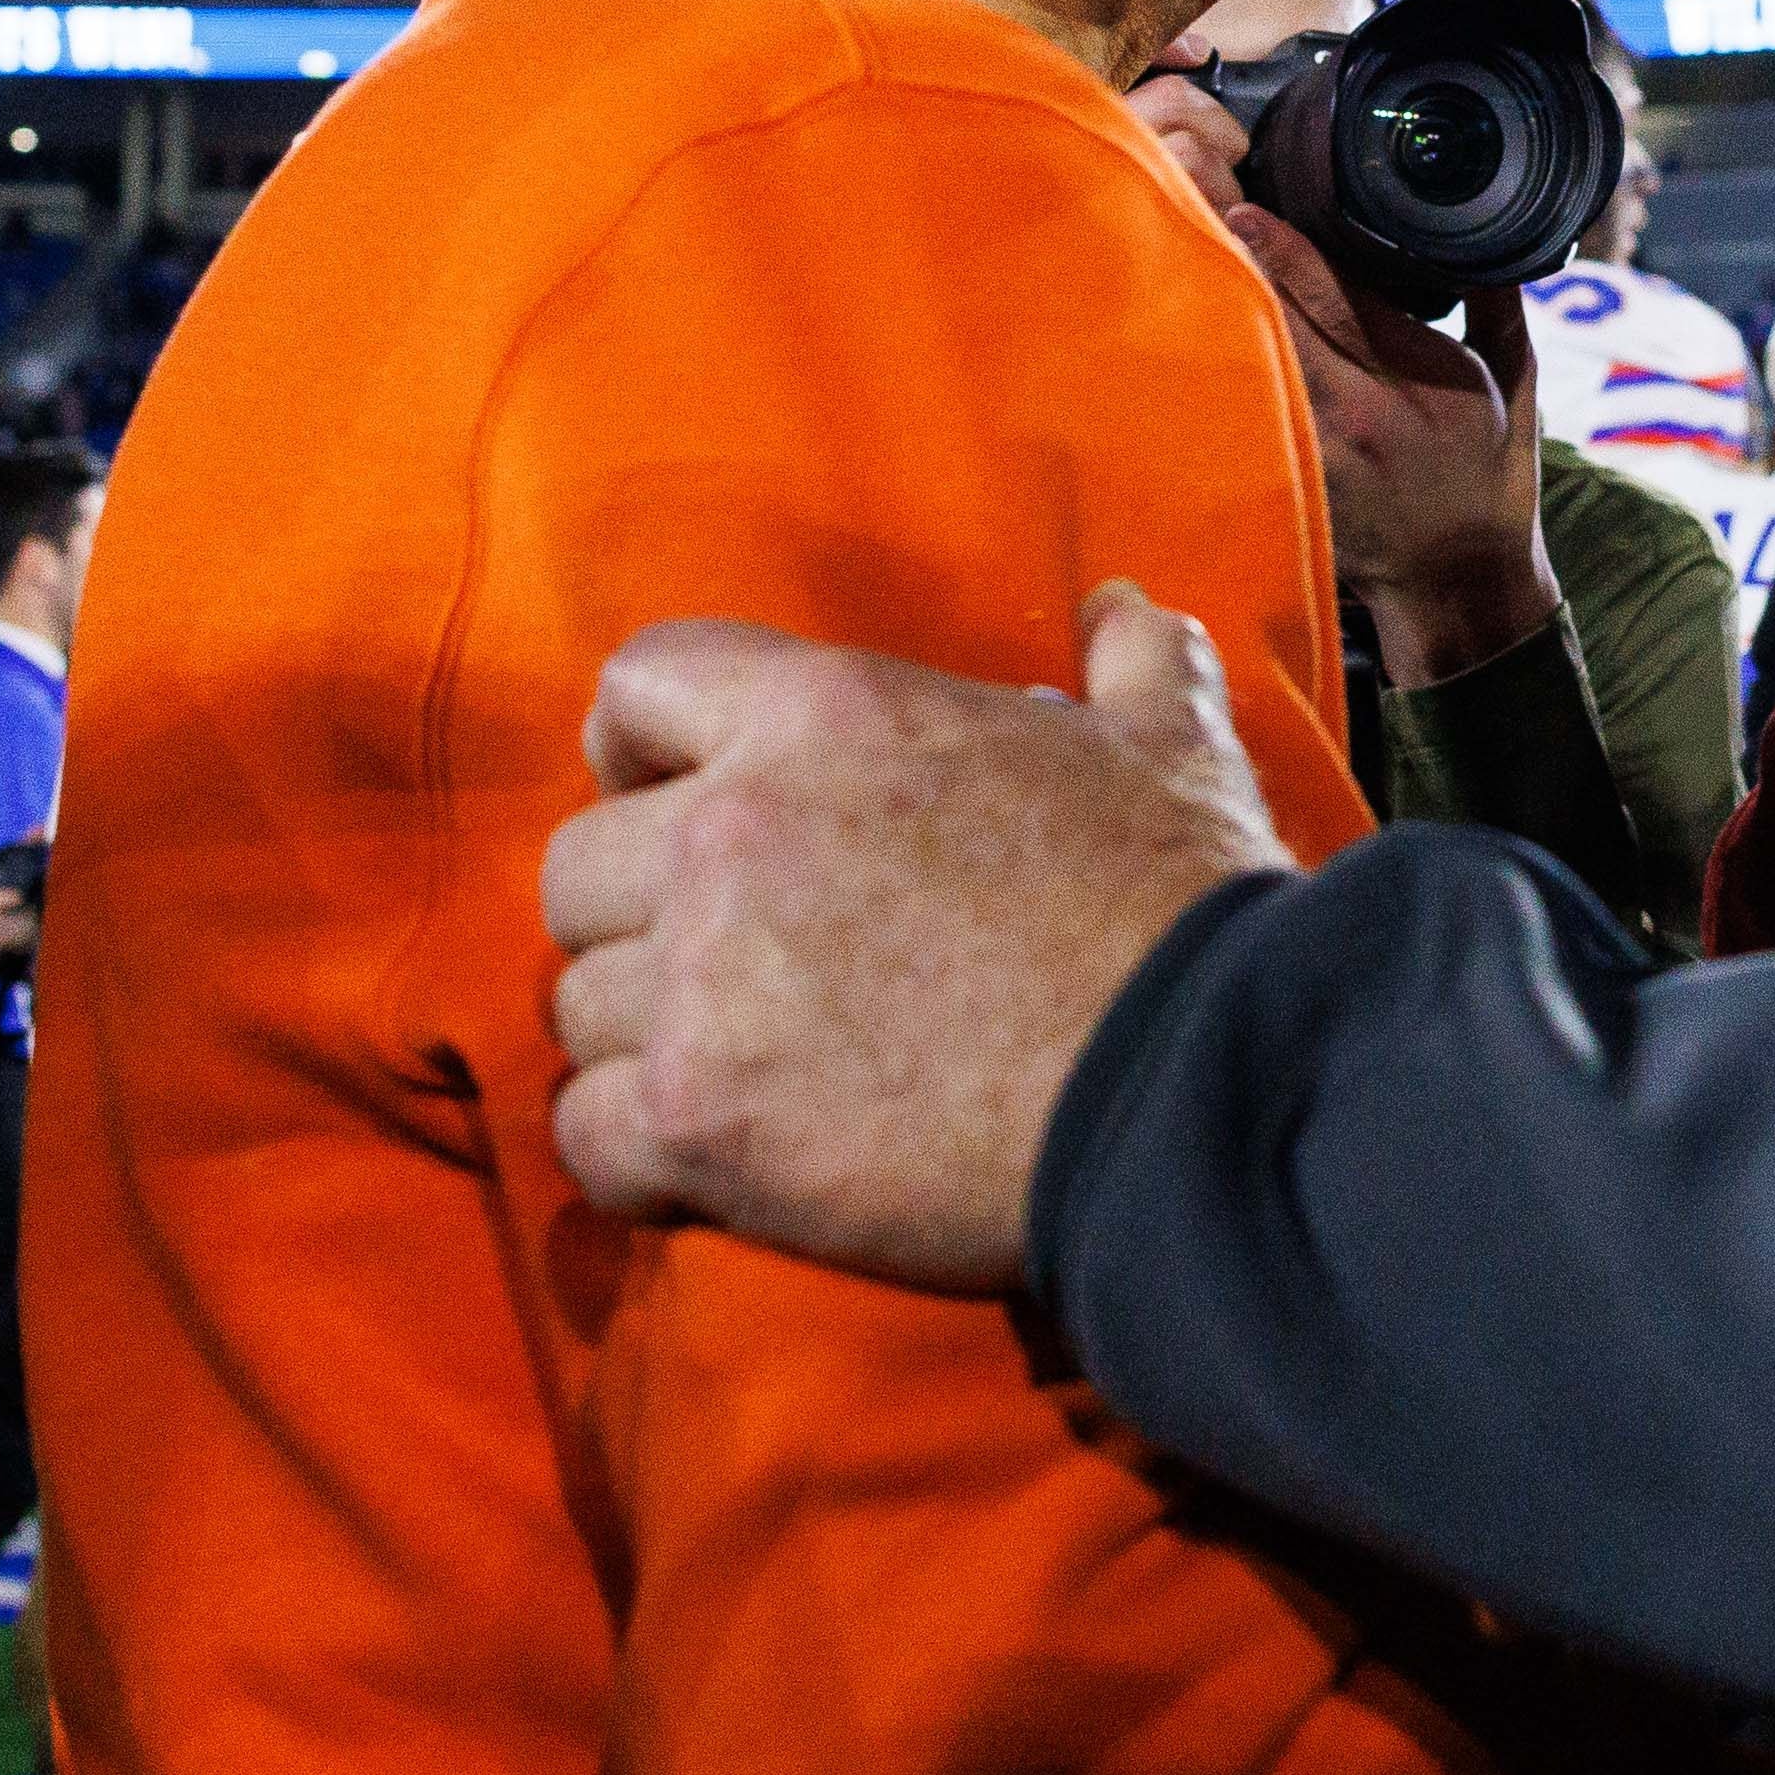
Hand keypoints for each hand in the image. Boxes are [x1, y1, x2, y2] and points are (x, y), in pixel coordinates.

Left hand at [545, 583, 1300, 1288]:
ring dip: (645, 1045)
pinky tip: (718, 1167)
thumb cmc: (1183, 917)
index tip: (672, 800)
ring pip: (576, 1006)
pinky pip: (583, 1133)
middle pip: (577, 868)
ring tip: (744, 1077)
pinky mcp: (698, 1117)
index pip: (637, 684)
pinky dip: (637, 1158)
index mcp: (826, 715)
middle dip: (636, 921)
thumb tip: (1120, 607)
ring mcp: (701, 979)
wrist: (1197, 1095)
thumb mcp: (1172, 749)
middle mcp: (733, 831)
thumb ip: (1130, 663)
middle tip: (726, 972)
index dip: (639, 749)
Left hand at [1222, 204, 1555, 686]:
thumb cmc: (1490, 474)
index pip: (1339, 295)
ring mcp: (1319, 451)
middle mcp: (1362, 409)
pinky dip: (1220, 378)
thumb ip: (1498, 305)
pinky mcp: (1294, 484)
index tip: (1248, 208)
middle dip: (1237, 261)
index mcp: (1419, 373)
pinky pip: (1249, 418)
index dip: (1288, 248)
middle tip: (1188, 203)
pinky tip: (1184, 344)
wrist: (1462, 576)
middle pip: (1281, 319)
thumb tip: (1493, 238)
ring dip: (1217, 311)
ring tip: (1176, 260)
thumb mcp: (1516, 384)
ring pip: (1254, 363)